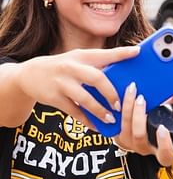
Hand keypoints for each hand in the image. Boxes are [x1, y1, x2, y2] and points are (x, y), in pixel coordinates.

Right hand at [16, 47, 139, 128]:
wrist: (29, 75)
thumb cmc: (63, 67)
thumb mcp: (78, 60)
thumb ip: (97, 65)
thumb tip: (124, 74)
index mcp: (82, 57)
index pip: (104, 54)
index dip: (121, 53)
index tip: (138, 52)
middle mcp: (72, 68)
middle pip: (97, 78)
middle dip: (111, 92)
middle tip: (120, 104)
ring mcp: (61, 83)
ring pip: (85, 99)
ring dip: (100, 110)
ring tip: (111, 118)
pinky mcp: (53, 98)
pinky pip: (73, 111)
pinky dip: (86, 120)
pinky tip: (96, 126)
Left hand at [116, 80, 172, 165]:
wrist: (129, 116)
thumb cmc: (156, 112)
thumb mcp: (172, 105)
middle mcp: (157, 150)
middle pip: (165, 154)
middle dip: (163, 141)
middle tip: (162, 126)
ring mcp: (140, 146)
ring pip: (139, 137)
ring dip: (140, 116)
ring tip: (141, 97)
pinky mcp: (123, 139)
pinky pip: (123, 127)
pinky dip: (125, 109)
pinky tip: (128, 94)